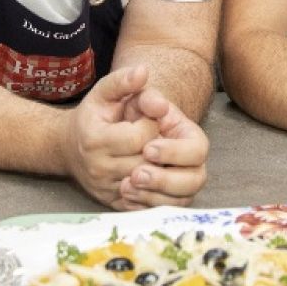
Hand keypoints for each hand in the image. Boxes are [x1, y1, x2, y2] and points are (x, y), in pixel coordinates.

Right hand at [59, 66, 161, 207]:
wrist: (67, 148)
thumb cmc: (91, 117)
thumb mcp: (102, 93)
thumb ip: (122, 81)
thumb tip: (143, 70)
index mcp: (95, 140)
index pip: (139, 137)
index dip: (152, 125)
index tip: (151, 118)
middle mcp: (98, 168)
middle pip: (146, 162)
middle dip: (159, 147)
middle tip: (158, 136)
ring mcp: (106, 188)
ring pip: (148, 184)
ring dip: (161, 167)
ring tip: (158, 152)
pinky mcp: (113, 202)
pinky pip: (143, 202)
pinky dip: (156, 189)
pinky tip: (157, 170)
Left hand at [113, 76, 209, 209]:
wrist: (89, 137)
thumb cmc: (108, 112)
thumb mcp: (112, 94)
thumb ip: (126, 82)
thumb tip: (141, 73)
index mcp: (183, 132)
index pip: (196, 148)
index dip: (173, 150)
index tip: (147, 147)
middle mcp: (184, 160)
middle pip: (194, 180)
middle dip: (166, 179)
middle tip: (136, 173)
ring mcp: (172, 183)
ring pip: (179, 201)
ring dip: (152, 196)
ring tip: (126, 183)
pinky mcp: (157, 200)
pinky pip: (159, 212)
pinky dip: (142, 206)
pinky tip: (123, 193)